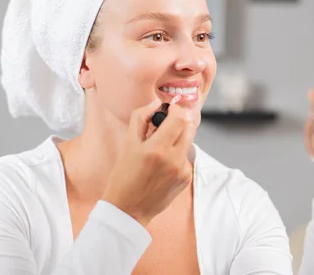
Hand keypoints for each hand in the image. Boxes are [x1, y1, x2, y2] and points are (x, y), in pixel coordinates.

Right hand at [102, 98, 198, 225]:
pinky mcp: (186, 178)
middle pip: (189, 127)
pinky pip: (186, 157)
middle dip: (180, 121)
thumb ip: (141, 118)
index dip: (176, 109)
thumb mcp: (128, 144)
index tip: (170, 107)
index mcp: (157, 149)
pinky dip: (178, 154)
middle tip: (167, 123)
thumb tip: (156, 103)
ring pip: (188, 141)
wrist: (128, 209)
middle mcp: (174, 159)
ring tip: (161, 147)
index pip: (179, 118)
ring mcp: (182, 170)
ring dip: (178, 138)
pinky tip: (164, 164)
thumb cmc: (124, 176)